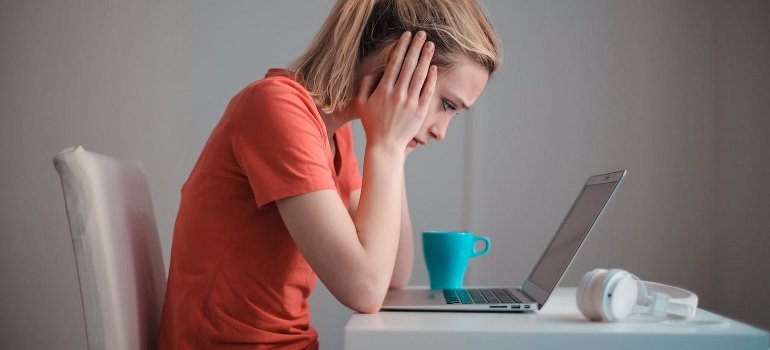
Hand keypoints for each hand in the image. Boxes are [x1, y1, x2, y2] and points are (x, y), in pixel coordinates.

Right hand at [355, 31, 436, 152]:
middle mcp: (398, 94)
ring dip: (426, 58)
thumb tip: (376, 70)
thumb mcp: (360, 103)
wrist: (385, 145)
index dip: (402, 47)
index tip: (407, 36)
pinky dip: (431, 78)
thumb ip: (365, 84)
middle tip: (422, 34)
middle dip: (416, 47)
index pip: (394, 63)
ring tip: (431, 45)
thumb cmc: (371, 123)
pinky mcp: (420, 111)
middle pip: (409, 65)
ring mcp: (410, 102)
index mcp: (383, 90)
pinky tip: (434, 67)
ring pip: (420, 75)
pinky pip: (427, 91)